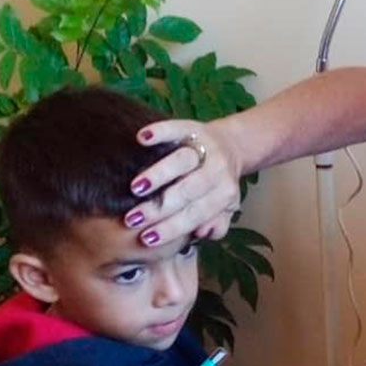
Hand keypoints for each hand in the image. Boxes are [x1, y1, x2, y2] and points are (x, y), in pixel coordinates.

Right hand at [124, 118, 241, 245]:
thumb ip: (216, 224)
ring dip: (159, 174)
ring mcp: (207, 147)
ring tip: (135, 188)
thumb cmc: (219, 184)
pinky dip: (161, 132)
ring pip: (183, 160)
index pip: (198, 213)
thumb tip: (201, 233)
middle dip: (160, 206)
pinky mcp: (195, 127)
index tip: (147, 238)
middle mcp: (219, 170)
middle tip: (132, 218)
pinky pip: (178, 128)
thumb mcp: (224, 208)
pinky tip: (142, 139)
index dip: (173, 227)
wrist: (233, 146)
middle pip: (189, 190)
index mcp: (225, 193)